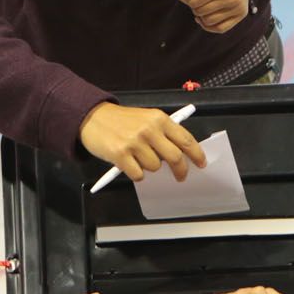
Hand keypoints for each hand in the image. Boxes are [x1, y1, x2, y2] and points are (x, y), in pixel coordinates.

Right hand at [78, 103, 206, 181]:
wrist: (92, 117)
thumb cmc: (121, 120)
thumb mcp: (146, 118)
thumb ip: (164, 133)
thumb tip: (181, 153)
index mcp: (159, 118)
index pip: (185, 139)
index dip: (196, 154)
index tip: (201, 163)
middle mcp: (149, 129)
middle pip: (175, 157)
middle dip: (180, 170)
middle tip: (180, 176)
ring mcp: (134, 142)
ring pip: (155, 168)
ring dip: (149, 167)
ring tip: (138, 157)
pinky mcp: (120, 155)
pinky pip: (138, 175)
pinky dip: (135, 173)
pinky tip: (128, 163)